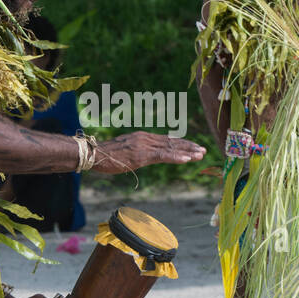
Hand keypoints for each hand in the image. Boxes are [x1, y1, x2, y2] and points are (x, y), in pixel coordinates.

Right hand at [90, 132, 205, 173]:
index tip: (193, 147)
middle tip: (203, 150)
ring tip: (200, 154)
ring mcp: (145, 146)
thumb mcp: (126, 151)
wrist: (95, 154)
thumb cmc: (107, 155)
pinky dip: (176, 157)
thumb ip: (138, 152)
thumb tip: (144, 157)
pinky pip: (163, 156)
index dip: (181, 143)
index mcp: (143, 137)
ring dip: (188, 152)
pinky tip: (187, 159)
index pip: (166, 140)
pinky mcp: (142, 155)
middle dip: (189, 147)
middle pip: (172, 142)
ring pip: (171, 148)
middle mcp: (146, 138)